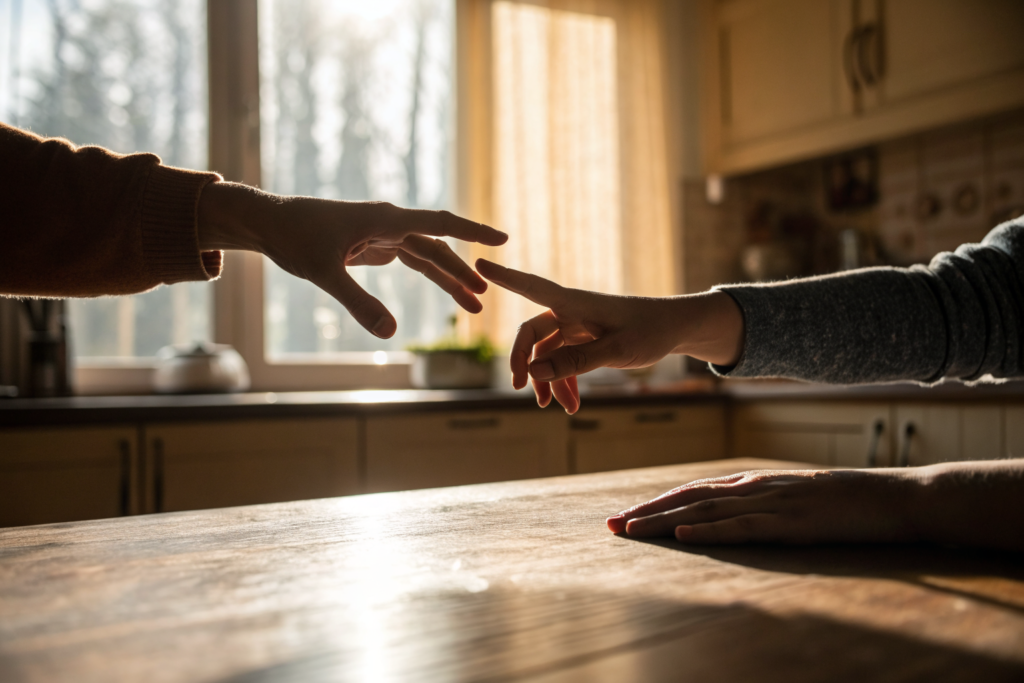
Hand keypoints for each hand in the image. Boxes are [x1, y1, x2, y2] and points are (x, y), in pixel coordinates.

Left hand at [198, 182, 507, 337]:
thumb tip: (390, 333)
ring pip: (427, 256)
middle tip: (484, 300)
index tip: (501, 238)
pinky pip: (413, 260)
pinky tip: (448, 290)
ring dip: (450, 279)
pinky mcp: (374, 245)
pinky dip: (431, 275)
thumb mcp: (324, 274)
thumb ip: (358, 304)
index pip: (439, 224)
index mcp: (384, 220)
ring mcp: (383, 234)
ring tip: (474, 304)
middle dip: (462, 274)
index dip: (472, 231)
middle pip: (437, 248)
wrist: (270, 223)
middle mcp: (390, 223)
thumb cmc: (294, 238)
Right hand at [476, 259, 743, 412]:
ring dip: (548, 380)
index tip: (479, 265)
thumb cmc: (651, 331)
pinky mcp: (587, 340)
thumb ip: (575, 360)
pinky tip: (572, 403)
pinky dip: (565, 381)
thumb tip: (534, 371)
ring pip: (548, 353)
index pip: (532, 287)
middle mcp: (572, 311)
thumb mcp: (616, 349)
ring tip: (555, 408)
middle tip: (521, 390)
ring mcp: (578, 326)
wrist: (678, 329)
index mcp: (576, 303)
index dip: (505, 277)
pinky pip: (564, 361)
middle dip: (524, 362)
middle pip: (533, 333)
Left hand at [607, 468, 921, 543]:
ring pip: (705, 511)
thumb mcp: (793, 496)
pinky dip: (710, 531)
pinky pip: (743, 527)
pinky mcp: (791, 523)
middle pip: (688, 498)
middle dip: (646, 512)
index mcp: (753, 482)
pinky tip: (684, 534)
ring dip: (664, 521)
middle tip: (610, 526)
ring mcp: (771, 503)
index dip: (656, 502)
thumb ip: (761, 500)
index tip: (625, 516)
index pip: (692, 490)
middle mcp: (754, 487)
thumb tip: (729, 511)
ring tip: (632, 531)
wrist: (892, 496)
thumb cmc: (844, 500)